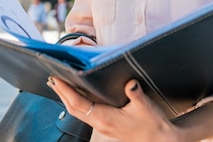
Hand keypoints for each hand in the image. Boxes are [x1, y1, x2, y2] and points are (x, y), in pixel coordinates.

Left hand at [48, 77, 180, 140]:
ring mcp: (102, 125)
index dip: (65, 90)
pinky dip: (78, 102)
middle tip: (52, 78)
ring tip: (60, 84)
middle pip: (73, 108)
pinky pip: (86, 113)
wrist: (160, 140)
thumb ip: (135, 93)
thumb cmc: (153, 125)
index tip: (56, 78)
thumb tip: (130, 82)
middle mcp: (100, 123)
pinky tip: (79, 95)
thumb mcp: (145, 107)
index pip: (78, 104)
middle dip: (61, 93)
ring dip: (67, 98)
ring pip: (78, 112)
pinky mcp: (106, 125)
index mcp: (105, 118)